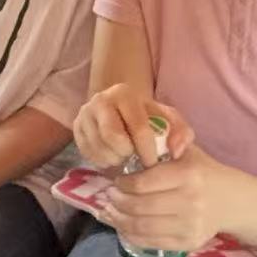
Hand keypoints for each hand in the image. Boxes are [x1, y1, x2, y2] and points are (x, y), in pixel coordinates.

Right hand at [73, 85, 194, 170]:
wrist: (122, 111)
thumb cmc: (148, 118)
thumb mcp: (169, 121)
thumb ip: (181, 133)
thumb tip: (177, 150)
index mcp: (124, 93)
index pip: (138, 127)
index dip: (148, 151)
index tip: (153, 163)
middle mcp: (100, 99)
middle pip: (113, 138)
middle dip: (127, 154)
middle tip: (135, 159)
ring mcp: (85, 113)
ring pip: (99, 148)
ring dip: (114, 160)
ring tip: (124, 158)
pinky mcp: (76, 128)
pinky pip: (87, 153)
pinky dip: (102, 160)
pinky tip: (113, 156)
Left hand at [100, 145, 247, 252]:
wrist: (232, 201)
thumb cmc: (203, 171)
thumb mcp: (188, 150)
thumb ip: (164, 141)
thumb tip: (135, 140)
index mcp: (187, 174)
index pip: (143, 183)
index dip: (123, 184)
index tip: (116, 180)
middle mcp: (190, 201)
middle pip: (139, 206)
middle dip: (117, 202)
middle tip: (109, 196)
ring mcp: (190, 225)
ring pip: (142, 227)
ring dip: (119, 220)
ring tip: (111, 212)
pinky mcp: (188, 243)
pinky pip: (151, 243)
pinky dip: (131, 236)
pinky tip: (123, 226)